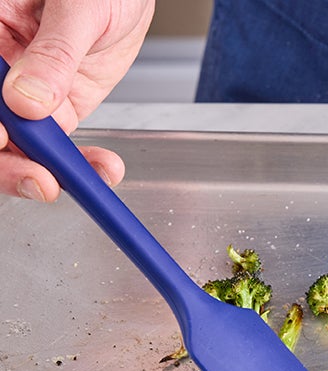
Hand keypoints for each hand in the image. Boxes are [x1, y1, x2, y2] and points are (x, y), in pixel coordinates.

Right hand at [0, 0, 154, 200]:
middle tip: (39, 179)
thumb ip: (53, 53)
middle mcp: (2, 66)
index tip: (2, 138)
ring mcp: (30, 91)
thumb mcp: (78, 8)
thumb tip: (27, 98)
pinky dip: (82, 162)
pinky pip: (63, 142)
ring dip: (48, 169)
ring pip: (23, 143)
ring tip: (78, 180)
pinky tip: (101, 169)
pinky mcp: (61, 106)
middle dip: (10, 160)